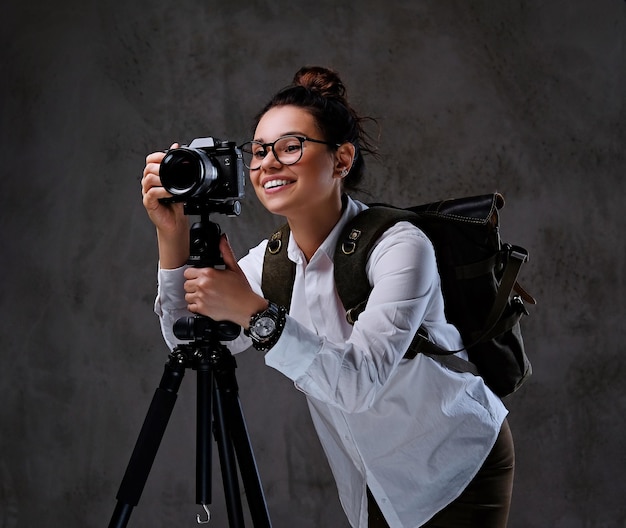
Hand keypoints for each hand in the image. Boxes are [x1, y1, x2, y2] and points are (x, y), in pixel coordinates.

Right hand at [141, 143, 189, 267]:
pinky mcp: (149, 203)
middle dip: (160, 167)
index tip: (168, 156)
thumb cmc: (176, 203)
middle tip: (171, 170)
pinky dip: (162, 191)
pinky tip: (170, 193)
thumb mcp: (180, 182)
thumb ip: (177, 166)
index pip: (150, 160)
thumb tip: (177, 147)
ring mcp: (148, 192)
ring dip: (161, 179)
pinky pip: (152, 193)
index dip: (158, 156)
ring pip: (149, 179)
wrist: (175, 221)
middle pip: (148, 168)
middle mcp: (149, 183)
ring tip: (171, 183)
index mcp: (155, 175)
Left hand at [183, 234, 267, 327]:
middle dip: (194, 285)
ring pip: (187, 295)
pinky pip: (190, 307)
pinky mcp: (202, 309)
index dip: (194, 274)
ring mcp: (201, 297)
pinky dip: (196, 306)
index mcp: (208, 273)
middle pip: (186, 284)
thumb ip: (226, 251)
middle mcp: (203, 285)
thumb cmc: (242, 290)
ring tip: (206, 295)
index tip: (200, 277)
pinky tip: (205, 303)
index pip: (188, 272)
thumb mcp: (234, 268)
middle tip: (205, 287)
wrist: (246, 307)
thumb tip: (222, 239)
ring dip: (194, 296)